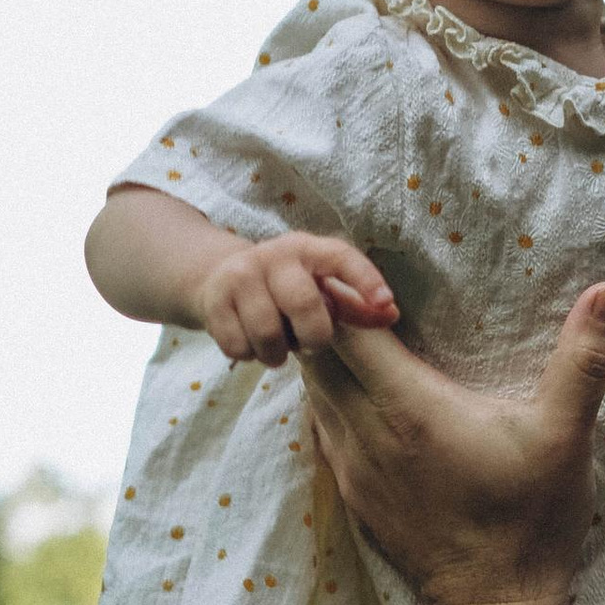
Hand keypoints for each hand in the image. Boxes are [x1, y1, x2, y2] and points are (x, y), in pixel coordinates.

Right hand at [198, 231, 398, 368]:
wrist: (219, 277)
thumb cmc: (284, 287)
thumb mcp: (319, 287)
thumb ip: (355, 305)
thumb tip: (392, 314)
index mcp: (307, 248)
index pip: (341, 257)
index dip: (366, 279)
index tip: (387, 303)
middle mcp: (273, 255)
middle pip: (304, 305)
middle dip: (314, 337)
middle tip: (311, 345)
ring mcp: (239, 276)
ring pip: (267, 334)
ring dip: (277, 353)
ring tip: (278, 344)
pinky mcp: (213, 301)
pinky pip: (239, 346)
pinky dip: (250, 355)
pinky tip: (251, 341)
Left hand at [300, 286, 604, 604]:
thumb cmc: (531, 519)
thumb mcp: (566, 435)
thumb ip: (582, 358)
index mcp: (409, 408)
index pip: (342, 329)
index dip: (342, 291)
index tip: (372, 278)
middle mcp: (364, 432)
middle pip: (313, 352)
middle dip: (327, 316)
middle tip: (360, 293)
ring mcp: (349, 464)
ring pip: (311, 389)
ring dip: (328, 355)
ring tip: (360, 331)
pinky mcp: (348, 489)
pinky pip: (321, 424)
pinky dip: (332, 395)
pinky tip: (366, 388)